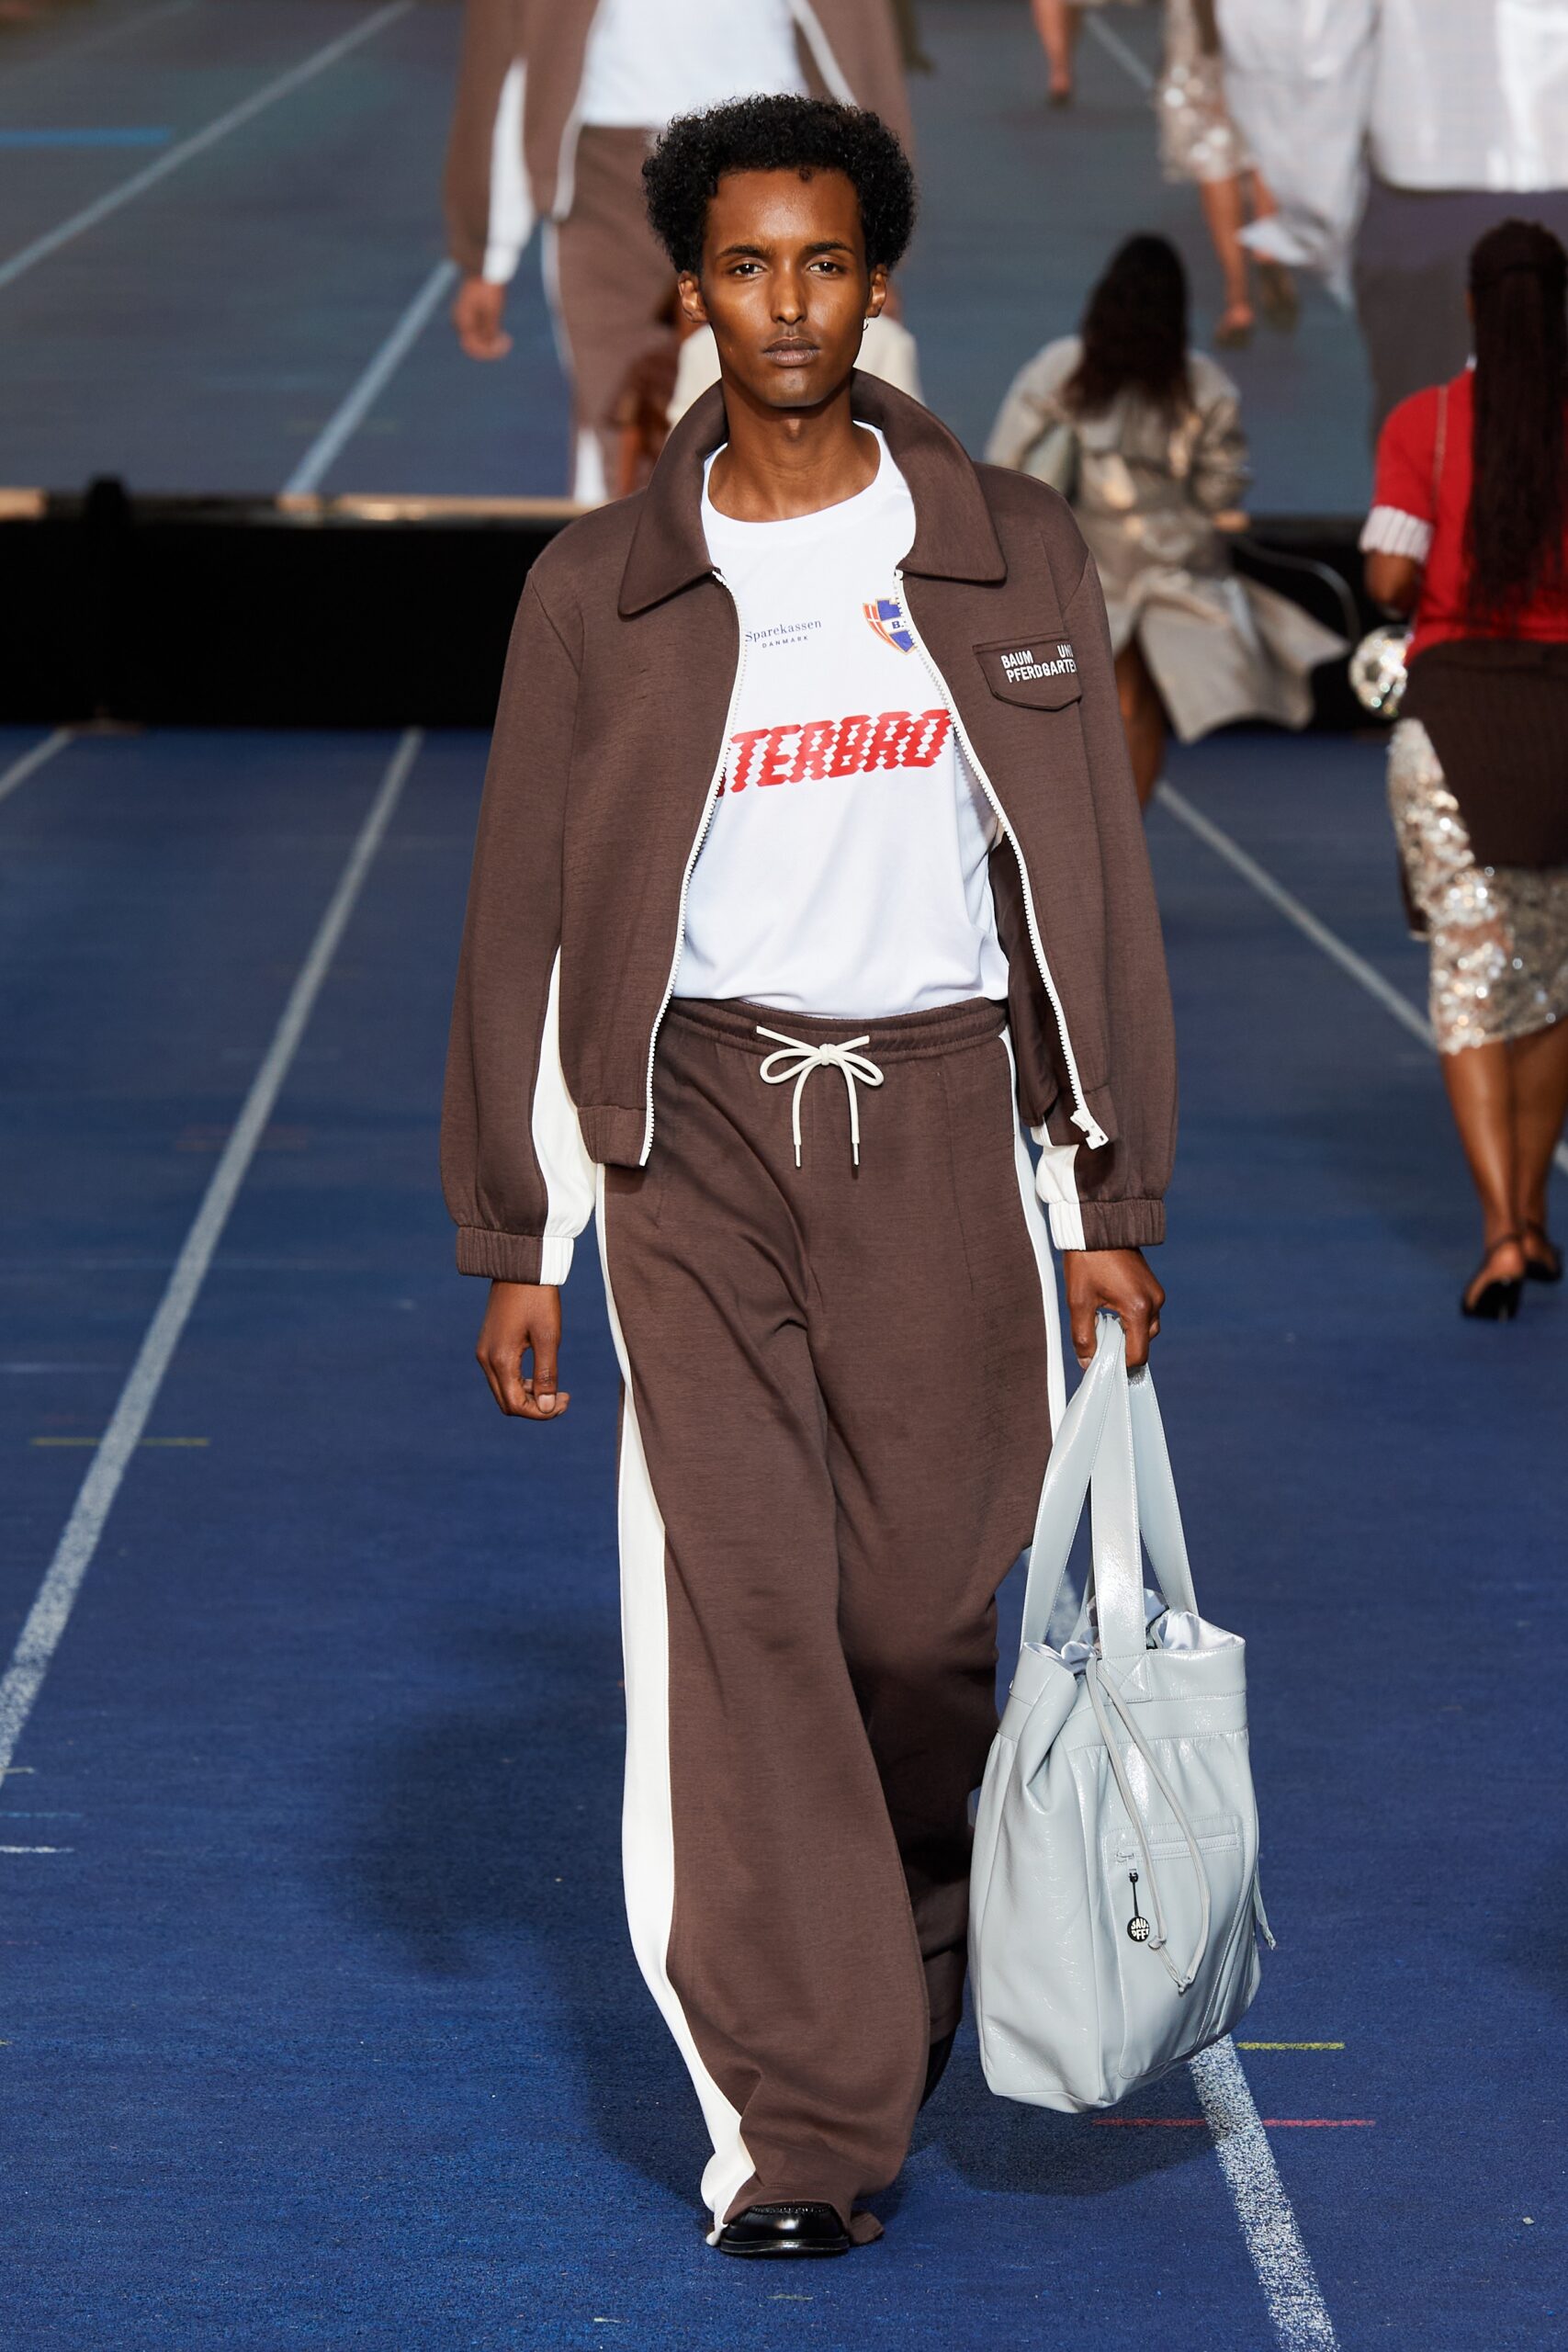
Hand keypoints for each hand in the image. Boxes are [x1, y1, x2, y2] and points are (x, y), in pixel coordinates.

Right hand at [453, 275, 511, 360]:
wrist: (484, 268)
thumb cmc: (487, 288)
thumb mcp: (492, 311)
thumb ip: (489, 330)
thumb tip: (489, 345)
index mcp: (462, 322)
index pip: (472, 347)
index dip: (487, 353)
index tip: (503, 348)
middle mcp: (460, 322)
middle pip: (474, 345)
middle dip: (490, 348)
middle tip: (507, 343)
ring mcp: (465, 319)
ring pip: (478, 339)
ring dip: (491, 343)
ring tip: (506, 339)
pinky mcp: (471, 315)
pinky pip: (480, 332)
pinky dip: (490, 335)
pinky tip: (502, 335)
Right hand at [475, 1279, 568, 1419]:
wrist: (521, 1266)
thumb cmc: (538, 1298)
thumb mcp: (549, 1337)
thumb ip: (547, 1375)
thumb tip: (546, 1408)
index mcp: (500, 1360)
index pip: (516, 1405)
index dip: (541, 1413)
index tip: (564, 1401)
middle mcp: (486, 1359)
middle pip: (507, 1402)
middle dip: (535, 1407)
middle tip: (562, 1398)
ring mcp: (484, 1351)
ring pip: (503, 1390)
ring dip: (527, 1395)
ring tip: (554, 1386)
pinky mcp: (488, 1343)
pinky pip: (501, 1375)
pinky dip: (519, 1381)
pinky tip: (539, 1372)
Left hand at [1062, 1249, 1163, 1370]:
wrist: (1097, 1226)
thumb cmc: (1087, 1261)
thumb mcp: (1078, 1301)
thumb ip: (1083, 1336)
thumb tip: (1088, 1362)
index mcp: (1138, 1308)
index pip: (1137, 1355)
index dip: (1119, 1364)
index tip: (1100, 1363)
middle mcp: (1154, 1302)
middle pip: (1143, 1343)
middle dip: (1122, 1348)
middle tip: (1098, 1342)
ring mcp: (1156, 1292)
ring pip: (1145, 1328)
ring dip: (1127, 1333)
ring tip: (1102, 1325)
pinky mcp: (1151, 1285)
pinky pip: (1145, 1313)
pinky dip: (1131, 1319)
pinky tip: (1110, 1312)